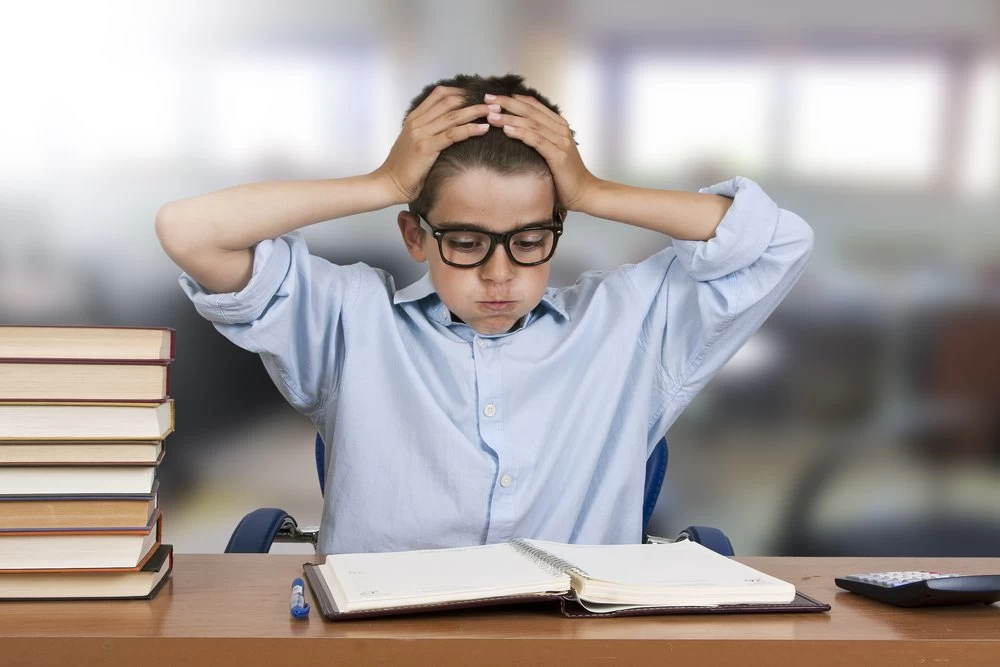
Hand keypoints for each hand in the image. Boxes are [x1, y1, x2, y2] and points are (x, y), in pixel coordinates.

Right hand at [373, 86, 490, 204]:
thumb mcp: (414, 143)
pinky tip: (483, 129)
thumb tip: (451, 128)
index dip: (461, 91)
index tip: (477, 95)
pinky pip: (453, 134)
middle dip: (473, 99)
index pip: (439, 94)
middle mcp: (418, 122)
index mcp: (414, 118)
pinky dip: (470, 129)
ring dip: (476, 111)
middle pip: (449, 101)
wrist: (389, 183)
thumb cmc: (404, 167)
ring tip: (494, 111)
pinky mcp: (426, 147)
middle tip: (492, 101)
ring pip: (453, 116)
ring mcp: (421, 133)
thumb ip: (429, 132)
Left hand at [484, 93, 596, 211]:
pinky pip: (536, 140)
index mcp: (558, 125)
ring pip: (531, 124)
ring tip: (492, 116)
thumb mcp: (551, 150)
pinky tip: (507, 130)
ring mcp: (560, 141)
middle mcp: (560, 129)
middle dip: (507, 104)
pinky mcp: (558, 155)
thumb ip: (539, 138)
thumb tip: (515, 130)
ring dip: (510, 118)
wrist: (583, 191)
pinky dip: (521, 133)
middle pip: (530, 111)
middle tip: (488, 100)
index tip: (494, 97)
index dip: (513, 99)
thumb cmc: (565, 174)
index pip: (534, 105)